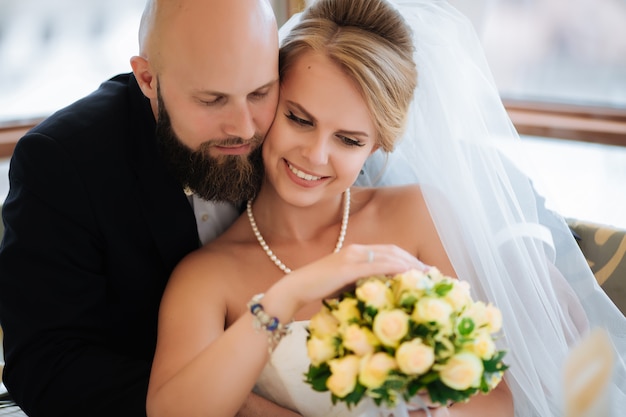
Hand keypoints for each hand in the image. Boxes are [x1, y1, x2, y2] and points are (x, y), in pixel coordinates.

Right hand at [271, 243, 428, 316]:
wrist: (296, 288)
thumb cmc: (318, 290)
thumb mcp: (345, 284)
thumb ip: (362, 282)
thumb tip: (382, 292)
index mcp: (357, 251)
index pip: (390, 251)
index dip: (409, 258)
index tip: (424, 271)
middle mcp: (357, 249)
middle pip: (394, 251)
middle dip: (414, 261)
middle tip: (432, 274)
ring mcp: (352, 256)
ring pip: (389, 256)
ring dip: (410, 264)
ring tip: (426, 275)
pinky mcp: (347, 267)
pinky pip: (377, 265)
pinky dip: (395, 268)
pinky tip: (408, 274)